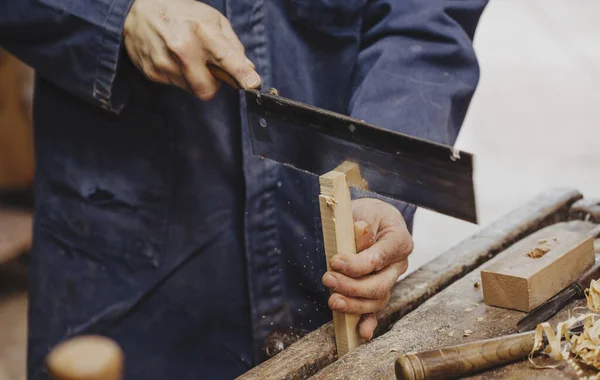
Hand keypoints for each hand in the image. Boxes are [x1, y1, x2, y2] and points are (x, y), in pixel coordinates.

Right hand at [123, 0, 260, 99]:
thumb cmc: (182, 14)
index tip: (252, 84)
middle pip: (207, 90)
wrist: (139, 10)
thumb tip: (249, 70)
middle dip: (212, 84)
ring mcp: (165, 62)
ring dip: (195, 79)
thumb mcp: (213, 20)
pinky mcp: (152, 72)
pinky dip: (179, 76)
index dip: (241, 75)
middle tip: (208, 68)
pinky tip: (172, 58)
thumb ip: (233, 47)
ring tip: (187, 57)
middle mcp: (183, 48)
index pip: (227, 60)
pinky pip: (175, 85)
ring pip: (192, 89)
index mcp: (203, 31)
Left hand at [322, 198, 412, 339]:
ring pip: (377, 300)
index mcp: (399, 241)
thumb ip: (362, 223)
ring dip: (354, 304)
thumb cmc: (367, 215)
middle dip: (352, 287)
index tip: (335, 261)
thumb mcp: (364, 212)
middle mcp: (399, 264)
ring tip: (332, 300)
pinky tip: (362, 333)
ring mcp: (391, 280)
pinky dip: (369, 322)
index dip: (357, 264)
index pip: (380, 258)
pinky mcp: (379, 290)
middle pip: (380, 284)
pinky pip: (375, 309)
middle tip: (328, 279)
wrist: (374, 219)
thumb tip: (361, 230)